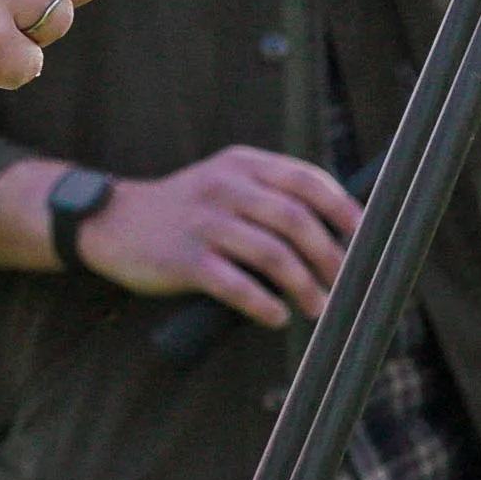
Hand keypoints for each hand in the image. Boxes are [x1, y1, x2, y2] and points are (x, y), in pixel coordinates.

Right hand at [80, 145, 363, 327]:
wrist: (114, 223)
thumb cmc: (186, 211)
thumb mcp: (225, 184)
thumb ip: (270, 197)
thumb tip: (337, 234)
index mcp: (242, 164)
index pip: (306, 180)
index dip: (343, 210)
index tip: (366, 239)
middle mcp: (225, 186)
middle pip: (295, 220)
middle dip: (329, 257)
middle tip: (345, 285)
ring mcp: (203, 222)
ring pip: (272, 254)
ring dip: (303, 286)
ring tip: (317, 307)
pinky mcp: (184, 258)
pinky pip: (235, 285)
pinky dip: (264, 305)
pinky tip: (276, 316)